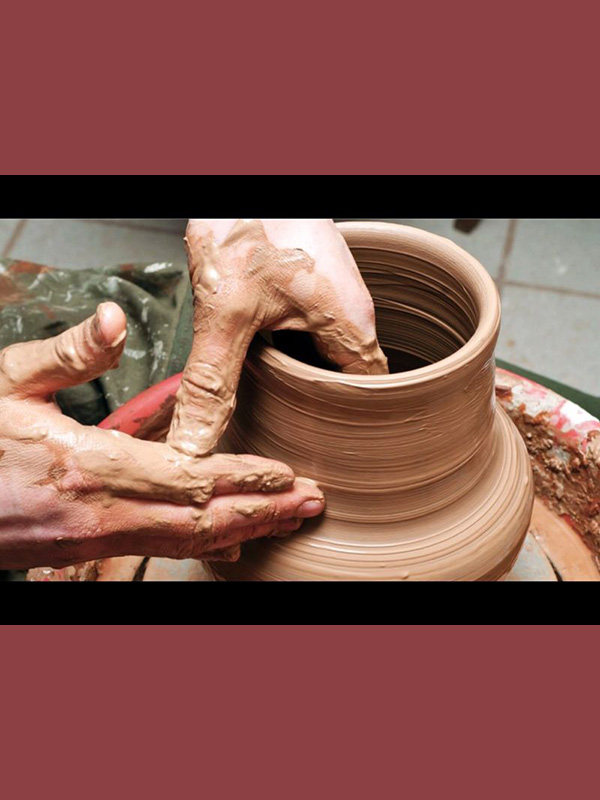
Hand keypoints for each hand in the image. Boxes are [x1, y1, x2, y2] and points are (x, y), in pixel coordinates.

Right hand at [0, 303, 324, 569]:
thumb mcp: (5, 384)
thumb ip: (67, 354)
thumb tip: (113, 320)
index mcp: (87, 465)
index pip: (191, 477)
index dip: (246, 478)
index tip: (288, 476)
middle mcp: (98, 511)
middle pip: (202, 518)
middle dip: (262, 511)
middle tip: (310, 507)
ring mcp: (91, 539)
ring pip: (184, 541)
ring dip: (241, 530)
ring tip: (284, 523)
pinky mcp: (80, 550)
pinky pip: (155, 548)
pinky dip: (199, 544)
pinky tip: (225, 540)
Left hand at [168, 218, 387, 456]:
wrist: (243, 173)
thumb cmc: (248, 220)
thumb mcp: (226, 311)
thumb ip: (212, 380)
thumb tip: (197, 441)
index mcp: (350, 322)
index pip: (371, 396)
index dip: (353, 428)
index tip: (328, 450)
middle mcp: (353, 309)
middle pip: (351, 378)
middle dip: (325, 408)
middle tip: (298, 437)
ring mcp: (336, 292)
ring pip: (332, 353)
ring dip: (309, 378)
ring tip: (283, 405)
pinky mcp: (314, 281)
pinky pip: (317, 329)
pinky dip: (296, 349)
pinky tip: (269, 357)